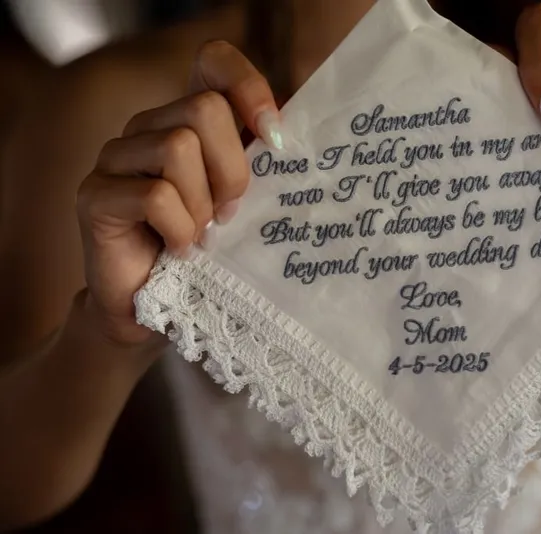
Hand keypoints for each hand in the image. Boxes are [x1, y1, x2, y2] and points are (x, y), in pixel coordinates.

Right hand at [77, 41, 281, 345]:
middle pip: (204, 110)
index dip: (246, 86)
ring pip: (178, 147)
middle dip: (232, 170)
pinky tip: (179, 250)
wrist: (154, 307)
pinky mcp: (95, 196)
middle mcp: (146, 128)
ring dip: (203, 204)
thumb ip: (260, 161)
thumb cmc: (207, 251)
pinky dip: (179, 230)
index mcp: (186, 121)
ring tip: (201, 234)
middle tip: (228, 214)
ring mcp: (114, 158)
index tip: (273, 134)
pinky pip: (155, 195)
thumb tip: (288, 132)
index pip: (212, 61)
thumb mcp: (244, 200)